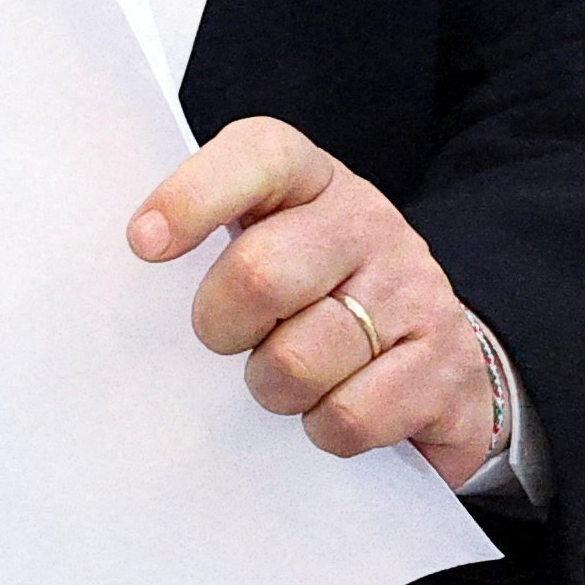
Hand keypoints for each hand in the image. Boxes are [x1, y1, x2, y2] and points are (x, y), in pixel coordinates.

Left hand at [131, 118, 510, 491]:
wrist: (441, 360)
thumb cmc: (321, 298)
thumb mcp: (270, 246)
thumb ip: (212, 241)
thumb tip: (139, 254)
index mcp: (313, 180)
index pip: (259, 155)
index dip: (194, 195)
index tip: (144, 244)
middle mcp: (367, 222)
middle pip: (260, 273)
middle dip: (222, 325)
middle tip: (229, 340)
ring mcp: (414, 290)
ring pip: (299, 360)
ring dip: (274, 389)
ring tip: (287, 379)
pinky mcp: (445, 365)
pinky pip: (351, 416)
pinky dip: (326, 429)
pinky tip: (334, 408)